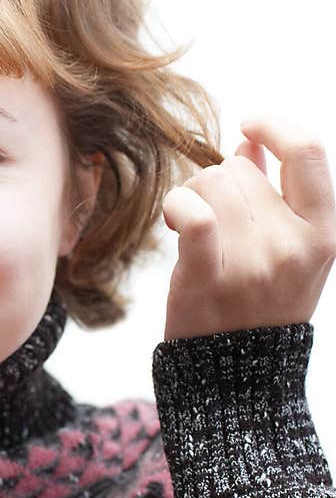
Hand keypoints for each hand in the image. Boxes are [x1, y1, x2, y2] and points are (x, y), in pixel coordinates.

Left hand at [161, 116, 335, 339]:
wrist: (236, 373)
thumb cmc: (257, 301)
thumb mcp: (287, 247)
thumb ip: (272, 189)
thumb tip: (249, 142)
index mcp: (324, 231)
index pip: (309, 152)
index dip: (275, 126)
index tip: (248, 124)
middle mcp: (296, 244)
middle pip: (237, 171)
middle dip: (216, 185)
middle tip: (211, 219)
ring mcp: (256, 262)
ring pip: (208, 186)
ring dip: (192, 199)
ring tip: (194, 231)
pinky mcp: (211, 277)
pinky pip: (194, 213)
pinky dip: (178, 205)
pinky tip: (175, 217)